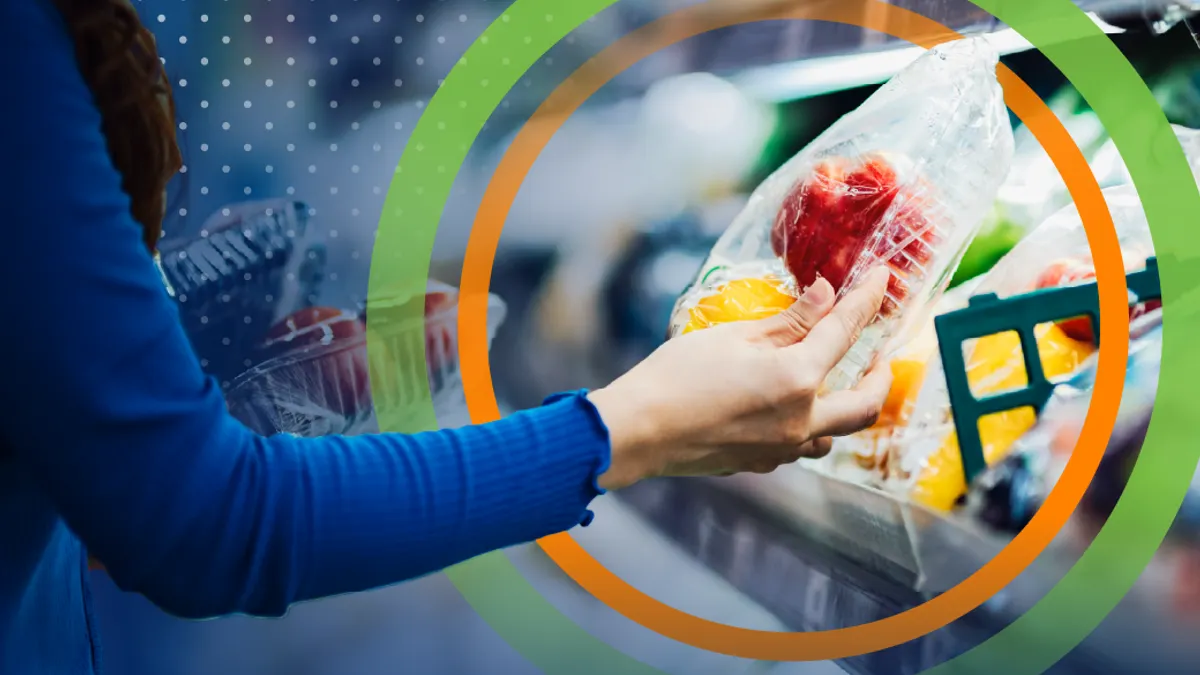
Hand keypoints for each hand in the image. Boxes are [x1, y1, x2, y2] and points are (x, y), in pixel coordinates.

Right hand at [590, 267, 892, 489]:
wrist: (637, 431)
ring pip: (833, 434)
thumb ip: (788, 319)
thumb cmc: (676, 375)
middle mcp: (800, 420)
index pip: (845, 332)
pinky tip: (789, 410)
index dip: (866, 302)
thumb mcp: (734, 335)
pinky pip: (800, 447)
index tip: (882, 282)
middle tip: (879, 358)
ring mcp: (782, 448)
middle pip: (865, 404)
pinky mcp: (760, 463)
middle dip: (880, 378)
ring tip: (834, 386)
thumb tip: (826, 295)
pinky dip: (808, 427)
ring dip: (844, 409)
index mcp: (795, 378)